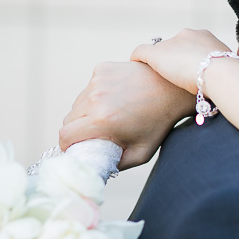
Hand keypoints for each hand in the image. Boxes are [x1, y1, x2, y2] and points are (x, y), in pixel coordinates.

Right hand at [59, 61, 194, 169]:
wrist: (173, 88)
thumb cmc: (159, 123)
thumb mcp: (141, 153)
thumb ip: (115, 165)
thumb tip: (96, 169)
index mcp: (102, 120)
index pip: (65, 136)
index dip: (67, 146)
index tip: (75, 148)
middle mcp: (95, 98)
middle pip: (68, 120)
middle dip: (76, 130)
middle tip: (94, 134)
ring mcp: (97, 81)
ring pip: (77, 103)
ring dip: (86, 112)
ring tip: (109, 115)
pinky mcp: (101, 69)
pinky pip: (88, 88)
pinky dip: (95, 96)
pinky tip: (115, 98)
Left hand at [131, 28, 230, 94]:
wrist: (220, 74)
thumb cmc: (229, 76)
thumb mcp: (229, 70)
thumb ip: (223, 73)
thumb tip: (227, 86)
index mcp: (205, 37)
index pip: (192, 45)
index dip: (190, 58)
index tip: (191, 71)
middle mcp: (187, 35)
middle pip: (175, 45)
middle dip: (175, 58)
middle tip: (176, 75)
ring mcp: (171, 44)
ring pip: (160, 51)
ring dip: (160, 62)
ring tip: (157, 76)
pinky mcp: (156, 54)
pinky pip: (141, 52)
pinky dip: (137, 58)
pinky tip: (135, 65)